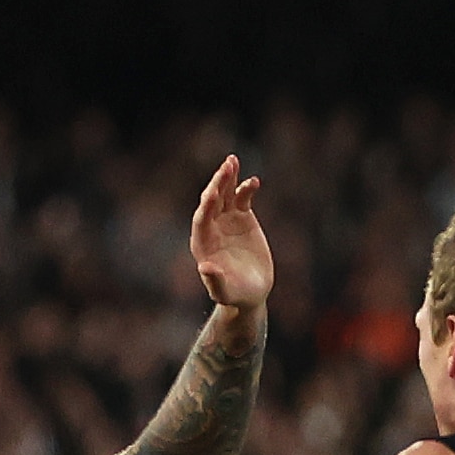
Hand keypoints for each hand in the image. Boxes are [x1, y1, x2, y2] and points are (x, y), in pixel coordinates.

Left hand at [190, 153, 273, 312]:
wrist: (251, 291)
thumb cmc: (235, 294)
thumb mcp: (225, 292)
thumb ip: (214, 281)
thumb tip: (204, 267)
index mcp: (203, 242)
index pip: (201, 219)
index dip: (206, 206)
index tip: (212, 193)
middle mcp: (211, 227)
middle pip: (212, 200)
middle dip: (217, 184)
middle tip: (226, 166)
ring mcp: (226, 220)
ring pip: (225, 194)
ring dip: (228, 178)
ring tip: (232, 160)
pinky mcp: (242, 217)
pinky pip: (242, 198)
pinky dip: (246, 189)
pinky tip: (253, 181)